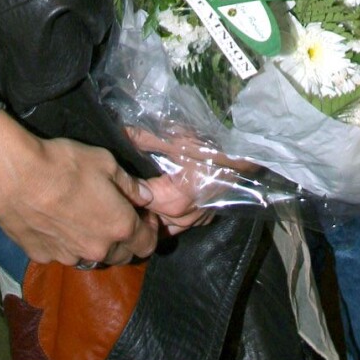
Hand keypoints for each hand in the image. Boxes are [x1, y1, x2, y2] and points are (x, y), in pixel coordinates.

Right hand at [0, 124, 162, 265]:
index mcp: (119, 227)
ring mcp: (68, 257)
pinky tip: (55, 221)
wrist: (15, 175)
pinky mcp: (42, 256)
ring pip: (91, 257)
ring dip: (94, 243)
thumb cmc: (65, 164)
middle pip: (121, 255)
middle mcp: (97, 250)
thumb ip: (130, 185)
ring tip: (82, 218)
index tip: (142, 214)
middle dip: (124, 239)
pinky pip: (61, 253)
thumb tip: (145, 197)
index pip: (147, 244)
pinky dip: (64, 243)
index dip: (149, 230)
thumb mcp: (106, 163)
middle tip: (114, 215)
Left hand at [128, 126, 252, 228]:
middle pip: (149, 220)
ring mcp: (197, 219)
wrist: (246, 150)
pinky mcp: (207, 217)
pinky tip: (164, 205)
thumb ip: (144, 137)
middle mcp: (183, 217)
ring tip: (140, 201)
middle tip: (122, 193)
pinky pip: (183, 225)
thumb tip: (117, 131)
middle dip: (136, 208)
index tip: (114, 182)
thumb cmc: (209, 143)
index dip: (125, 191)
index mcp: (171, 200)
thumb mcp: (175, 137)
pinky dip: (171, 218)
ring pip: (165, 227)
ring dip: (154, 216)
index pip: (138, 203)